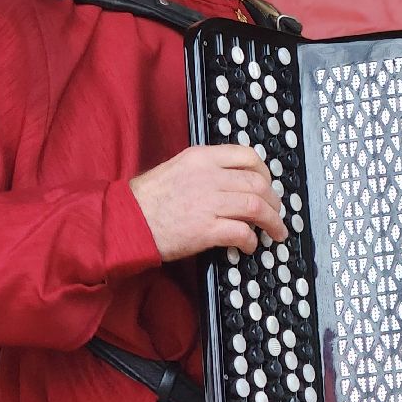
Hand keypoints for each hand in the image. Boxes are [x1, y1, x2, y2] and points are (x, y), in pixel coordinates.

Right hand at [130, 145, 285, 261]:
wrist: (125, 221)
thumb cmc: (148, 198)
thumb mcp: (178, 168)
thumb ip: (207, 169)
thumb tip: (235, 181)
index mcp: (202, 157)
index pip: (248, 156)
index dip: (265, 172)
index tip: (268, 185)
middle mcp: (209, 176)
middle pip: (258, 183)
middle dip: (274, 201)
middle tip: (276, 213)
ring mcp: (208, 203)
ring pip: (256, 207)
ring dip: (272, 222)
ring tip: (275, 232)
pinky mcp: (205, 230)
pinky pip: (242, 232)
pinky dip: (252, 240)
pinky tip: (250, 245)